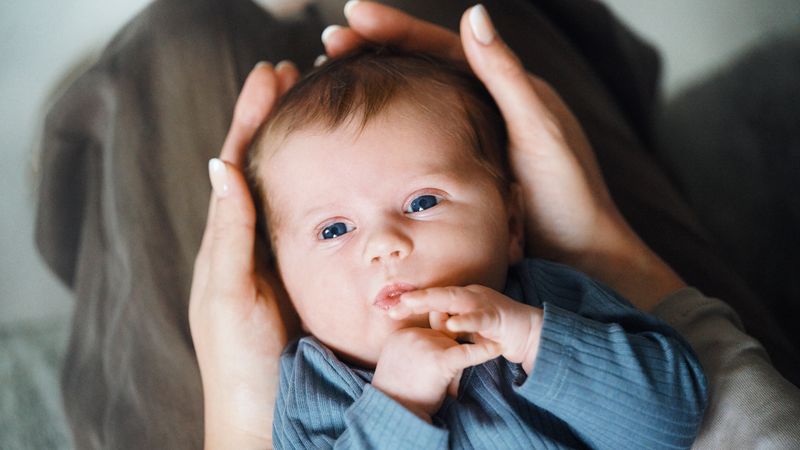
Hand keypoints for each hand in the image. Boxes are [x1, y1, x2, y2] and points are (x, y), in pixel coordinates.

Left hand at [189, 61, 300, 448]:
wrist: (264, 420)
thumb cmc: (241, 364)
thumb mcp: (229, 296)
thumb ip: (230, 235)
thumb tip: (222, 165)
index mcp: (227, 245)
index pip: (238, 164)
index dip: (251, 118)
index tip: (271, 75)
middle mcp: (251, 247)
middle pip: (262, 168)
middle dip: (273, 120)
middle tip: (294, 75)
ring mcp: (279, 263)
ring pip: (288, 192)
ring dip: (297, 146)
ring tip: (313, 108)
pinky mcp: (306, 281)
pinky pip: (313, 225)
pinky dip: (320, 189)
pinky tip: (338, 176)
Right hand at [324, 3, 683, 309]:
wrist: (578, 257)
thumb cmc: (566, 196)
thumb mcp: (537, 131)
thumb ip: (505, 76)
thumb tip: (474, 11)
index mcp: (504, 88)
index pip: (441, 47)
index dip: (396, 29)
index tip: (352, 14)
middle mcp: (483, 107)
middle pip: (420, 68)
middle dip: (374, 50)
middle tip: (329, 42)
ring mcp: (468, 140)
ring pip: (413, 103)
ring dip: (374, 86)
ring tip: (330, 75)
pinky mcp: (457, 173)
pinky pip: (415, 141)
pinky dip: (385, 130)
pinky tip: (358, 135)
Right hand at [372, 327, 500, 421]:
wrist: (396, 413)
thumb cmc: (402, 394)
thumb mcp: (405, 364)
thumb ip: (423, 350)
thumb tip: (449, 343)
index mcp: (402, 334)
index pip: (432, 333)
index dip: (437, 352)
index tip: (426, 370)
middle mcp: (412, 335)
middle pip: (445, 338)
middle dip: (446, 358)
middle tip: (428, 381)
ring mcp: (425, 345)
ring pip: (455, 346)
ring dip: (455, 367)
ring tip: (436, 385)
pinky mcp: (439, 360)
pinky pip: (466, 353)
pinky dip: (482, 352)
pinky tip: (496, 348)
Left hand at [390, 285, 542, 373]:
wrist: (530, 334)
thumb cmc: (496, 332)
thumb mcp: (468, 330)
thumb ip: (449, 327)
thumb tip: (428, 327)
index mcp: (463, 298)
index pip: (434, 297)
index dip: (412, 301)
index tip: (389, 307)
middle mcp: (471, 296)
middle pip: (439, 293)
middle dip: (415, 298)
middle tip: (394, 303)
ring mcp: (484, 304)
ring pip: (456, 299)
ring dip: (433, 301)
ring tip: (411, 303)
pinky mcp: (497, 318)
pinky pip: (479, 319)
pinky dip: (465, 321)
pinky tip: (451, 324)